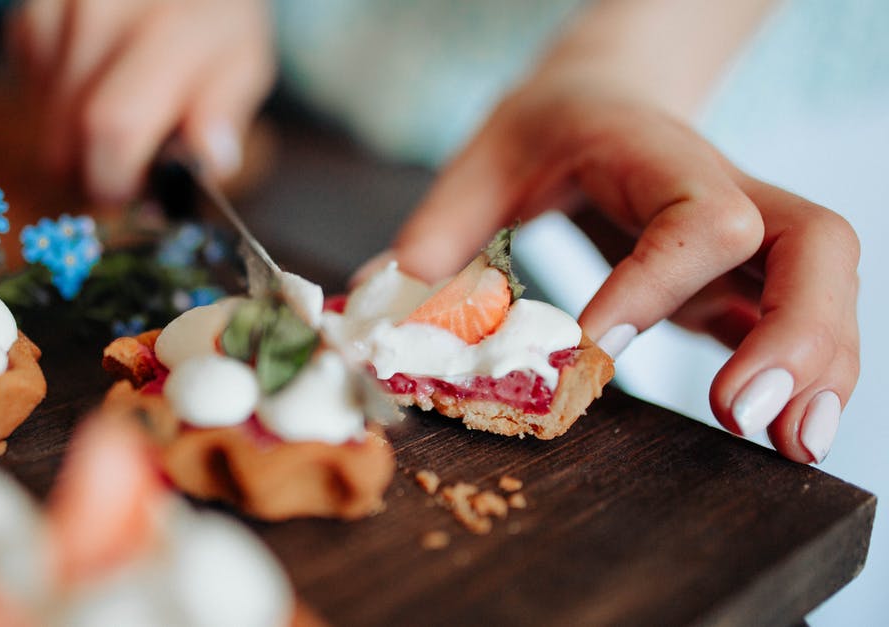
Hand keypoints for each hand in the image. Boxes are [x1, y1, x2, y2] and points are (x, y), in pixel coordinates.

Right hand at [9, 0, 274, 201]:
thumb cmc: (212, 25)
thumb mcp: (242, 66)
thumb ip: (222, 114)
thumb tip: (207, 162)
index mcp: (169, 28)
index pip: (114, 126)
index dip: (116, 178)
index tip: (134, 193)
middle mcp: (105, 11)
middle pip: (69, 133)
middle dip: (94, 169)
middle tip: (128, 165)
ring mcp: (61, 9)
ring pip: (45, 119)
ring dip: (76, 136)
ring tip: (119, 113)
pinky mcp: (34, 11)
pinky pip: (31, 87)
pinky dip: (58, 100)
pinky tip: (93, 83)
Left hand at [388, 76, 859, 463]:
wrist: (604, 98)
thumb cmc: (550, 127)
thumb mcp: (487, 156)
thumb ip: (442, 227)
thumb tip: (389, 299)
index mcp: (657, 157)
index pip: (696, 218)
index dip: (656, 287)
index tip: (595, 350)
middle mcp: (724, 193)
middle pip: (812, 246)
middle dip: (795, 332)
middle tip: (743, 412)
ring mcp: (743, 242)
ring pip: (823, 289)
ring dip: (818, 368)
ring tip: (792, 444)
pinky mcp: (737, 282)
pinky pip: (793, 323)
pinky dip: (802, 377)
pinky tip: (785, 433)